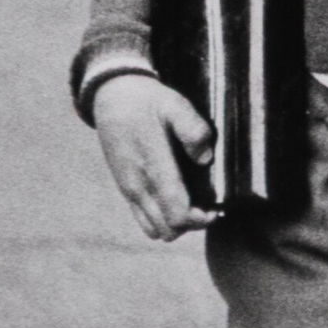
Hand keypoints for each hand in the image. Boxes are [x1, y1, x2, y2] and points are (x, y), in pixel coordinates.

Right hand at [93, 72, 217, 241]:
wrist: (112, 97)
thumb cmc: (147, 101)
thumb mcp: (175, 104)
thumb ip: (193, 130)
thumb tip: (206, 160)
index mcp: (153, 167)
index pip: (176, 214)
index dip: (200, 219)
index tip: (216, 207)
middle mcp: (138, 185)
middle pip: (168, 229)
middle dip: (192, 224)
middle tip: (209, 205)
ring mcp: (129, 190)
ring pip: (154, 230)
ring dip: (176, 223)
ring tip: (193, 203)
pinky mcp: (125, 189)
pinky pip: (143, 219)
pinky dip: (162, 219)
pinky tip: (175, 198)